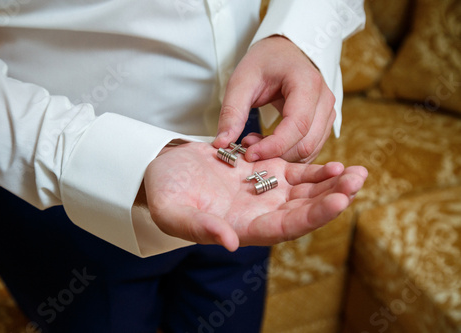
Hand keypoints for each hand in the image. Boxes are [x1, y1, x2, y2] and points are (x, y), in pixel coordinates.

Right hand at [144, 142, 366, 251]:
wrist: (163, 169)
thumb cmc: (163, 192)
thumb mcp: (172, 211)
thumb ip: (199, 228)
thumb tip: (231, 243)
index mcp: (242, 228)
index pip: (284, 228)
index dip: (312, 217)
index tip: (339, 202)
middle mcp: (260, 214)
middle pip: (304, 211)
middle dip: (333, 199)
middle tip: (357, 182)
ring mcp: (265, 192)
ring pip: (306, 192)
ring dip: (332, 185)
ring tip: (357, 173)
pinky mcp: (264, 170)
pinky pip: (297, 173)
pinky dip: (317, 171)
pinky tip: (337, 165)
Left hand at [213, 35, 335, 162]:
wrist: (284, 51)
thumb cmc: (265, 61)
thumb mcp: (241, 81)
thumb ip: (232, 112)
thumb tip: (222, 143)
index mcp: (307, 83)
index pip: (297, 125)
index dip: (274, 146)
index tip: (249, 153)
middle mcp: (324, 99)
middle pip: (306, 143)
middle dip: (275, 153)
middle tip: (247, 146)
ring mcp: (328, 112)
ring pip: (309, 150)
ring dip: (280, 155)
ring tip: (254, 141)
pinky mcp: (324, 123)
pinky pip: (310, 149)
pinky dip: (287, 153)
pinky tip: (267, 142)